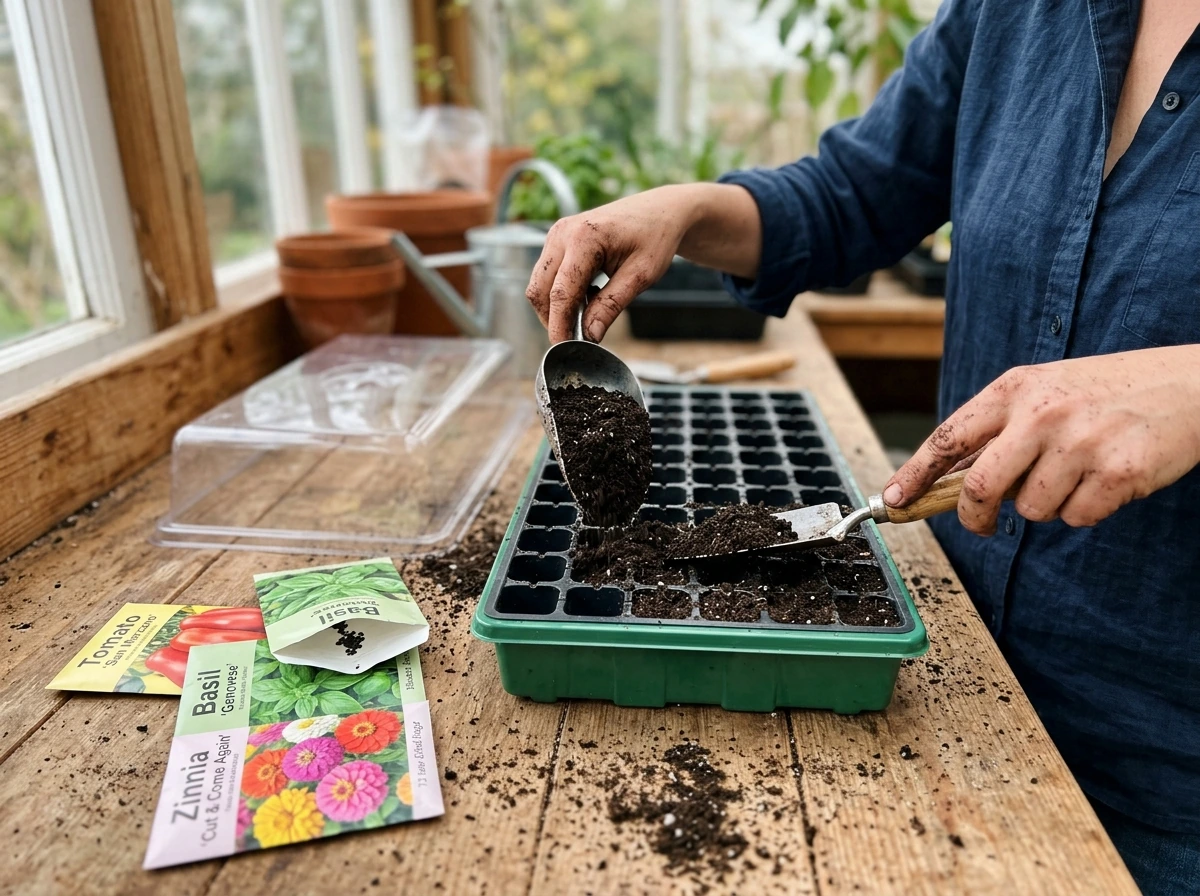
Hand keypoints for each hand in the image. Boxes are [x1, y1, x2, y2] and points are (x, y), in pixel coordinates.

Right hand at [525, 183, 761, 342]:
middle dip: (552, 319)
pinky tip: (587, 298)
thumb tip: (589, 335)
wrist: (660, 210)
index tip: (563, 349)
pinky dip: (559, 294)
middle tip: (575, 340)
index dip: (559, 325)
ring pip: (539, 284)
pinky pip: (547, 275)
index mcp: (584, 238)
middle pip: (539, 290)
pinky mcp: (558, 239)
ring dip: (555, 307)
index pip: (560, 293)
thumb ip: (612, 305)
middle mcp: (562, 233)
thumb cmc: (655, 238)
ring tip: (587, 316)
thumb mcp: (641, 276)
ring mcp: (556, 234)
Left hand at [883, 347, 1199, 533]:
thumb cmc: (1109, 391)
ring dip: (1049, 505)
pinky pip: (1078, 517)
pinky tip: (1107, 478)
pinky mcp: (1119, 472)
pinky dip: (1088, 509)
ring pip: (1032, 510)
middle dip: (975, 516)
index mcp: (1016, 388)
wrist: (1193, 383)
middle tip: (983, 525)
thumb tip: (950, 479)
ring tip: (1079, 472)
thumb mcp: (1047, 389)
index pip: (949, 437)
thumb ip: (1002, 428)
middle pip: (980, 487)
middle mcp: (1043, 412)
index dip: (914, 473)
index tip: (893, 499)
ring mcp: (1081, 442)